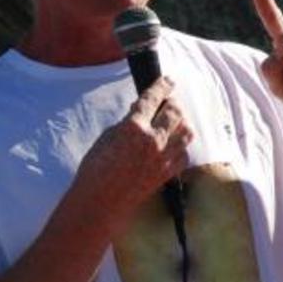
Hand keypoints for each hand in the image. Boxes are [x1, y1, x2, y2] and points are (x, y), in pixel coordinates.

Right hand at [75, 76, 193, 234]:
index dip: (162, 85)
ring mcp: (163, 158)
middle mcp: (153, 141)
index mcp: (134, 127)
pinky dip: (180, 146)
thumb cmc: (96, 169)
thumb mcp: (107, 136)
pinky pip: (184, 154)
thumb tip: (140, 113)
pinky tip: (171, 145)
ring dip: (181, 123)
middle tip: (168, 101)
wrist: (101, 201)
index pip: (153, 98)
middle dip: (173, 102)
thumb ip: (128, 122)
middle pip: (176, 112)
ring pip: (186, 132)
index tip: (167, 80)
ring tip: (171, 122)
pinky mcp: (167, 173)